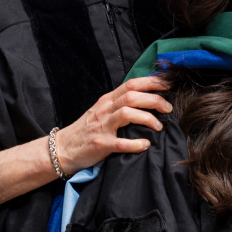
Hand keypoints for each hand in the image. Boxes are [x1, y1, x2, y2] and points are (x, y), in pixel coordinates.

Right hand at [0, 76, 171, 205]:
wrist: (63, 148)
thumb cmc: (87, 130)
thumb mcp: (102, 110)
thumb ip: (120, 102)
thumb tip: (146, 96)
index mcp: (107, 100)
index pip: (132, 84)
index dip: (152, 82)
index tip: (169, 85)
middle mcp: (105, 109)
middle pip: (133, 96)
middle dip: (154, 100)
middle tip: (168, 108)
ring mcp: (102, 126)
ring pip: (128, 113)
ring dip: (148, 119)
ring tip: (159, 127)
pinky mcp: (101, 144)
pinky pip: (121, 142)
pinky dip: (136, 144)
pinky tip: (145, 145)